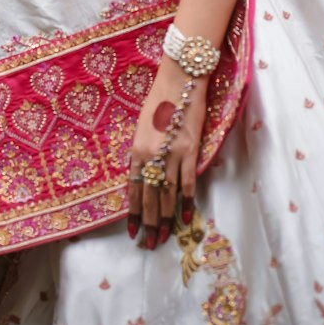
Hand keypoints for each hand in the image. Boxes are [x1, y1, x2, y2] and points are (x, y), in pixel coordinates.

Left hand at [127, 60, 207, 249]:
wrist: (180, 79)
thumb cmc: (159, 99)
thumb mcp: (142, 126)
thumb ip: (143, 152)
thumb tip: (146, 175)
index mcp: (136, 149)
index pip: (134, 188)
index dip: (134, 212)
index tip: (133, 232)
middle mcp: (151, 155)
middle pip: (150, 196)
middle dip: (149, 222)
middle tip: (148, 244)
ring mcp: (171, 154)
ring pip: (167, 194)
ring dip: (165, 218)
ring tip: (163, 238)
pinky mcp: (190, 151)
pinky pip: (187, 183)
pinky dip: (185, 202)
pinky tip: (184, 219)